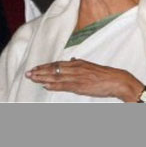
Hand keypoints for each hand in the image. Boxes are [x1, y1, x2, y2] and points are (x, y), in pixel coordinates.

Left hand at [25, 58, 143, 101]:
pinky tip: (45, 85)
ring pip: (56, 76)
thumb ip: (79, 64)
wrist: (117, 80)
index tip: (35, 68)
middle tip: (28, 73)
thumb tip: (71, 61)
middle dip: (39, 71)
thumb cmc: (104, 74)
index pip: (56, 64)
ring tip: (32, 78)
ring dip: (43, 77)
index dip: (44, 66)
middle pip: (53, 69)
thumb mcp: (90, 66)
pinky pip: (65, 85)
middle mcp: (75, 68)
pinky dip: (54, 85)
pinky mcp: (81, 86)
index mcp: (77, 63)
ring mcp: (77, 77)